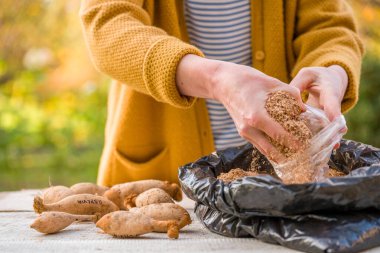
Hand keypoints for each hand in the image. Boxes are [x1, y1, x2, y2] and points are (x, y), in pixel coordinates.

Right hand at [176, 55, 304, 161]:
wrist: (224, 83)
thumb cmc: (248, 80)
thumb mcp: (272, 83)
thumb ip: (291, 95)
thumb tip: (303, 108)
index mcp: (256, 117)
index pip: (279, 135)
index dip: (293, 142)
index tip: (305, 146)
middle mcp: (248, 128)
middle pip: (271, 150)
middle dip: (287, 156)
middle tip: (302, 157)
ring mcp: (244, 132)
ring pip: (264, 150)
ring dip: (278, 155)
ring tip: (294, 157)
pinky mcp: (242, 132)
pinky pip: (258, 144)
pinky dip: (270, 148)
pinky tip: (281, 149)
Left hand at [290, 65, 348, 148]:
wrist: (329, 80)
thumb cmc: (316, 77)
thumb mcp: (307, 75)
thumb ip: (298, 85)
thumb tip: (286, 98)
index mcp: (330, 90)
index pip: (332, 100)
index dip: (334, 111)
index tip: (336, 121)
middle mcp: (332, 105)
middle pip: (334, 120)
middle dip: (333, 131)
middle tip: (334, 142)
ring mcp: (328, 116)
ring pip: (329, 129)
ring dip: (328, 140)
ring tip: (326, 150)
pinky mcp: (323, 122)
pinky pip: (321, 131)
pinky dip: (318, 140)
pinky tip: (312, 151)